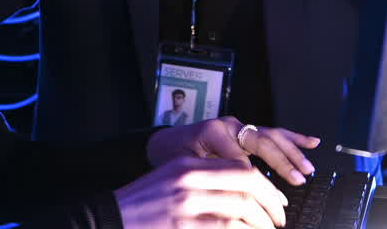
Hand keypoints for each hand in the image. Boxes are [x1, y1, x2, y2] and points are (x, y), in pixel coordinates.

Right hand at [115, 155, 287, 228]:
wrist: (107, 219)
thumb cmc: (138, 207)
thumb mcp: (169, 182)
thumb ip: (201, 182)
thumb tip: (241, 197)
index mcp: (187, 164)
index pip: (239, 167)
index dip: (265, 185)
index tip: (275, 200)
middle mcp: (188, 179)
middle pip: (246, 183)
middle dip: (271, 203)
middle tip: (280, 220)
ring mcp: (185, 203)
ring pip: (241, 207)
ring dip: (262, 223)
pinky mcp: (182, 226)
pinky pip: (226, 228)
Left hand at [147, 117, 319, 186]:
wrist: (164, 143)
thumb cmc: (171, 156)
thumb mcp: (184, 168)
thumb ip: (209, 176)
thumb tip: (236, 193)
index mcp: (214, 131)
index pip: (242, 160)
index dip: (256, 181)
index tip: (269, 200)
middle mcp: (230, 125)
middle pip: (263, 143)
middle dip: (283, 163)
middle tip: (298, 180)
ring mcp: (238, 127)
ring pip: (272, 136)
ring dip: (292, 152)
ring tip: (307, 167)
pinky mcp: (244, 131)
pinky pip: (272, 132)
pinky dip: (292, 137)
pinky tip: (310, 142)